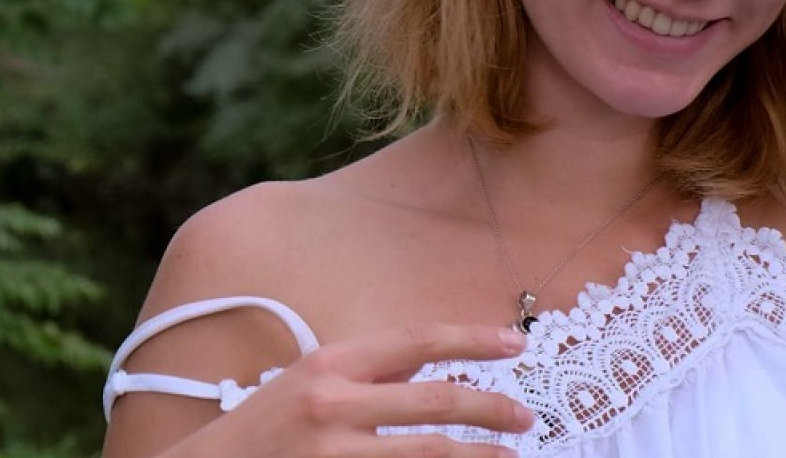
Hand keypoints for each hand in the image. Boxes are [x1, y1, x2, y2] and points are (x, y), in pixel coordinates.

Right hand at [116, 323, 534, 457]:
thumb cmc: (260, 430)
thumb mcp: (308, 383)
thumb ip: (367, 373)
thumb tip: (427, 362)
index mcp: (331, 363)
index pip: (418, 339)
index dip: (472, 339)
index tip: (515, 344)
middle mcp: (333, 404)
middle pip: (436, 399)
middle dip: (491, 405)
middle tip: (525, 415)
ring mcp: (333, 453)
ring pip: (430, 451)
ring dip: (478, 454)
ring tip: (509, 454)